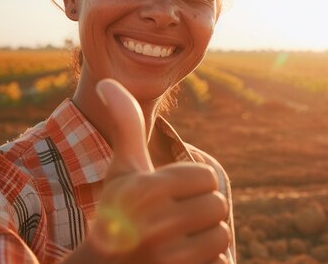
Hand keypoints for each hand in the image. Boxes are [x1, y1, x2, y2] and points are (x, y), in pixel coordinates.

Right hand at [71, 79, 229, 263]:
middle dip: (200, 212)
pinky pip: (221, 263)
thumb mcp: (122, 169)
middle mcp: (154, 226)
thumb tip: (107, 81)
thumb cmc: (118, 212)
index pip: (207, 176)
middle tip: (175, 222)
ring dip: (206, 238)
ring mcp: (168, 260)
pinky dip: (209, 262)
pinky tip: (184, 261)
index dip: (193, 185)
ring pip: (221, 235)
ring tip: (179, 242)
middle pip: (217, 206)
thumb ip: (125, 123)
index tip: (170, 197)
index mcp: (143, 192)